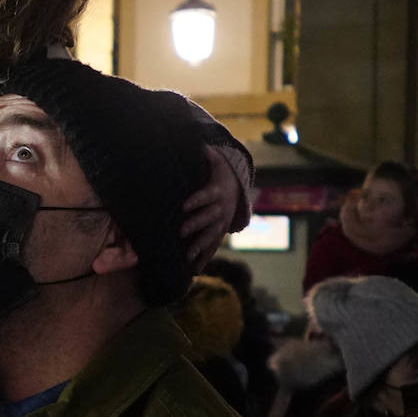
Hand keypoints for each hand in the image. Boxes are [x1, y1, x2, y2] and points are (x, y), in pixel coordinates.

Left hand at [182, 147, 239, 267]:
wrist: (237, 190)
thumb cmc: (220, 175)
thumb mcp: (218, 164)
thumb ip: (210, 157)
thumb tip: (204, 145)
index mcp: (217, 192)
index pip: (205, 196)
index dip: (196, 200)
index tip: (184, 205)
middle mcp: (221, 209)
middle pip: (207, 218)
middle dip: (195, 225)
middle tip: (180, 232)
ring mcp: (221, 223)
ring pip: (211, 236)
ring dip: (199, 246)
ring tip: (187, 256)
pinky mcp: (220, 233)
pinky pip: (213, 247)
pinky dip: (204, 258)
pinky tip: (194, 271)